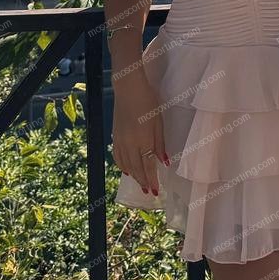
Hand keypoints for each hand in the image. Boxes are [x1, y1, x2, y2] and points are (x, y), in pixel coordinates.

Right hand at [112, 75, 168, 195]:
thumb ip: (160, 143)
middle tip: (148, 192)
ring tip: (140, 182)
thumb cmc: (148, 102)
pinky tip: (126, 169)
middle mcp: (129, 145)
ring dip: (133, 175)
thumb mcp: (159, 122)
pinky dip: (122, 165)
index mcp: (143, 141)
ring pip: (125, 164)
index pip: (147, 166)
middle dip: (143, 181)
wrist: (128, 88)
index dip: (151, 179)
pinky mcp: (114, 135)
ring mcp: (120, 141)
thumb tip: (164, 161)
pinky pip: (117, 156)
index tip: (155, 191)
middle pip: (136, 168)